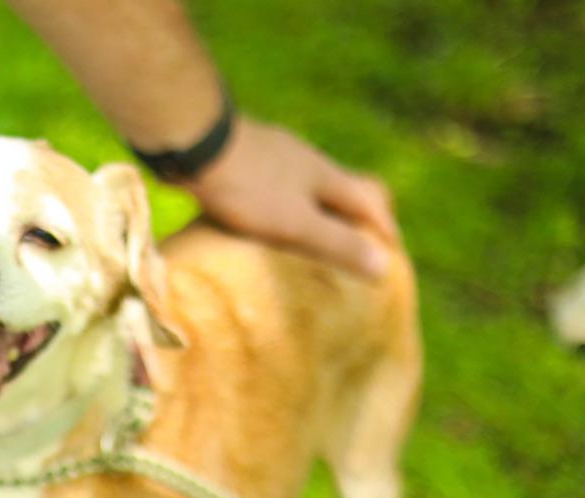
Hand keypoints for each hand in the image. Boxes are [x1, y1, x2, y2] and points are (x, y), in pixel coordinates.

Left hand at [182, 117, 398, 279]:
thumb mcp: (297, 223)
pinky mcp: (245, 160)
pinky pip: (275, 189)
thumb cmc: (249, 187)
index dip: (384, 228)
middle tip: (353, 249)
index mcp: (326, 174)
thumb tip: (383, 268)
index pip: (370, 200)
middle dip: (352, 220)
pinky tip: (262, 225)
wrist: (194, 143)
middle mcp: (305, 160)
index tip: (390, 255)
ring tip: (309, 244)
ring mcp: (274, 156)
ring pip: (306, 188)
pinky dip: (282, 209)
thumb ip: (337, 243)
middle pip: (341, 190)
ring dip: (315, 214)